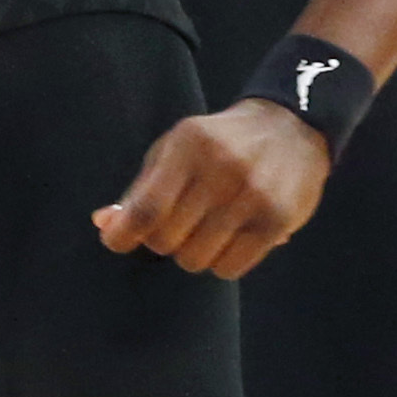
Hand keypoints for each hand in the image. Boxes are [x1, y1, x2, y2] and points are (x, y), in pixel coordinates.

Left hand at [96, 99, 329, 279]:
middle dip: (164, 241)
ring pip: (196, 260)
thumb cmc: (220, 142)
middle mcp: (221, 170)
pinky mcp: (277, 220)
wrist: (291, 127)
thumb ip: (141, 188)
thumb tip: (104, 223)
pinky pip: (230, 269)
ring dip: (194, 253)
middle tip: (180, 225)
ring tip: (208, 230)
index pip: (146, 209)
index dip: (124, 235)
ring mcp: (252, 196)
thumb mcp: (175, 149)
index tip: (118, 241)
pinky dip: (222, 262)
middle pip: (167, 241)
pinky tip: (232, 239)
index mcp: (188, 146)